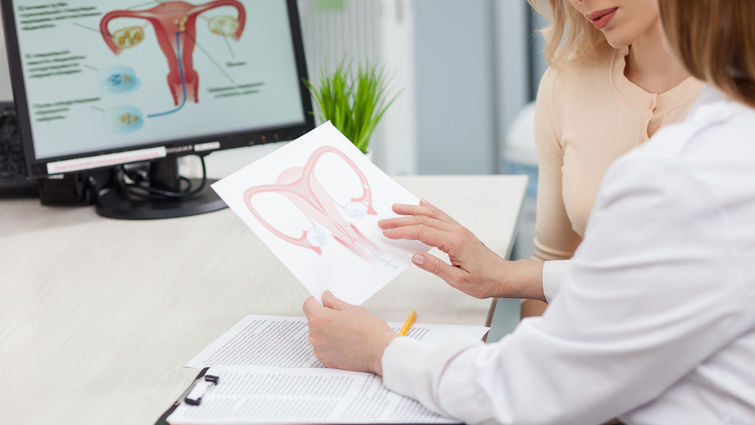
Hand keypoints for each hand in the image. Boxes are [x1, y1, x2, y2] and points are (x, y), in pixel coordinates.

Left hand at [303, 291, 397, 374]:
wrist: (380, 352)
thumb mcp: (352, 309)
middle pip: (313, 322)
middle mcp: (315, 336)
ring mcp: (320, 351)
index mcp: (319, 320)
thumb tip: (326, 298)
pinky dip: (331, 346)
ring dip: (327, 333)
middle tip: (342, 318)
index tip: (323, 302)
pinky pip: (324, 350)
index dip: (316, 301)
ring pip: (319, 336)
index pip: (308, 305)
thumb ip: (333, 302)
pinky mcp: (327, 362)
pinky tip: (346, 343)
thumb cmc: (369, 331)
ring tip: (346, 333)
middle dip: (324, 318)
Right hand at [379, 200, 544, 299]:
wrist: (503, 276)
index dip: (402, 232)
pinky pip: (442, 216)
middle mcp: (456, 231)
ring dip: (412, 211)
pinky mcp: (460, 232)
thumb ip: (435, 267)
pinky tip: (421, 204)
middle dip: (401, 220)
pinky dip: (429, 209)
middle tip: (383, 222)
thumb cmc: (484, 281)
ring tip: (395, 208)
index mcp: (454, 242)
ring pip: (431, 215)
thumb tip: (414, 257)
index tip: (387, 233)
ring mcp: (459, 229)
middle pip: (423, 221)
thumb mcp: (458, 280)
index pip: (422, 233)